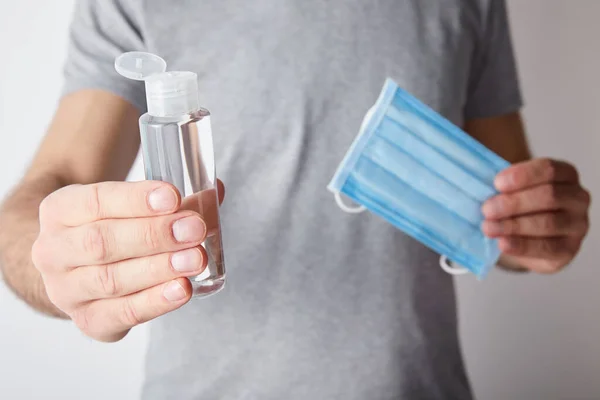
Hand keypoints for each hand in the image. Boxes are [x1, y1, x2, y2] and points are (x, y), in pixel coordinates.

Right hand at [32, 180, 223, 341]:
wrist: (83, 267)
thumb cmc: (114, 227)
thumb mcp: (130, 204)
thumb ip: (172, 199)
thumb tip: (213, 192)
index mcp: (60, 210)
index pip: (96, 201)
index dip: (135, 200)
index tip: (173, 196)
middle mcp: (54, 251)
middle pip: (102, 242)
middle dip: (153, 235)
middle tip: (194, 229)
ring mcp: (66, 291)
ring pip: (111, 280)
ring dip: (159, 268)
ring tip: (195, 258)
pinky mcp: (89, 320)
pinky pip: (121, 314)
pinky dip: (155, 302)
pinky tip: (182, 290)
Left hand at [481, 158, 589, 272]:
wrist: (527, 238)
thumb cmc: (520, 207)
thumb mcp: (513, 190)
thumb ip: (502, 186)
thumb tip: (477, 185)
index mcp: (565, 175)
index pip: (549, 169)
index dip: (522, 175)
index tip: (496, 183)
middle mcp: (577, 198)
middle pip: (549, 196)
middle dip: (513, 203)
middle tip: (486, 210)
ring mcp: (577, 224)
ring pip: (548, 223)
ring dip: (513, 225)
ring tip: (488, 228)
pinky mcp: (569, 249)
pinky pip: (547, 248)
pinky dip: (522, 246)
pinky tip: (503, 243)